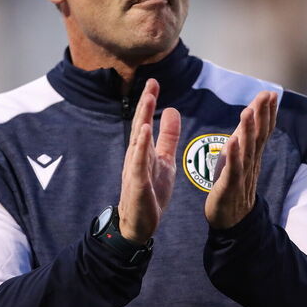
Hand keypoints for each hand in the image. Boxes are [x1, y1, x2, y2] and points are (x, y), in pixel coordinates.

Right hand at [118, 79, 180, 244]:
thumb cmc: (150, 192)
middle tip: (151, 83)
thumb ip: (168, 136)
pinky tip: (144, 132)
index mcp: (144, 150)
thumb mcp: (164, 159)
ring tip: (148, 100)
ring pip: (138, 140)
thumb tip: (172, 110)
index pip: (146, 121)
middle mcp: (136, 156)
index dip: (150, 102)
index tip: (154, 82)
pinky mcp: (136, 183)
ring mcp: (134, 169)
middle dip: (146, 104)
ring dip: (142, 119)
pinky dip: (140, 147)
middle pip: (140, 125)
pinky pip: (137, 162)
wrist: (139, 224)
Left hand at [205, 91, 277, 228]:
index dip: (267, 112)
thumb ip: (246, 137)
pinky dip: (234, 156)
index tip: (271, 93)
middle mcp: (250, 162)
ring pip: (247, 150)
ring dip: (248, 130)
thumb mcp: (240, 157)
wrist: (230, 219)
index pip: (263, 131)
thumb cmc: (232, 183)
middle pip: (258, 136)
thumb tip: (251, 113)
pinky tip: (232, 143)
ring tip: (248, 111)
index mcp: (252, 155)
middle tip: (267, 95)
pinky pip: (232, 170)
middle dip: (263, 115)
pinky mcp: (229, 186)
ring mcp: (241, 174)